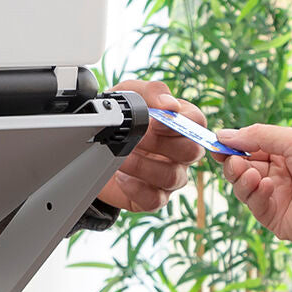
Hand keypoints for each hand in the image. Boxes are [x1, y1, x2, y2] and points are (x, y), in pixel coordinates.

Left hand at [97, 80, 204, 212]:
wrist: (93, 145)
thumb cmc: (120, 118)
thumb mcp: (129, 94)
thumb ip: (151, 92)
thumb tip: (170, 104)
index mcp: (181, 124)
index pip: (197, 123)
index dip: (179, 123)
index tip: (154, 121)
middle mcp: (181, 151)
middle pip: (192, 152)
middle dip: (159, 144)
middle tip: (133, 138)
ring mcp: (170, 175)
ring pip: (172, 177)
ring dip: (142, 165)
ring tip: (121, 157)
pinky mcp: (154, 196)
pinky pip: (155, 199)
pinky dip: (136, 188)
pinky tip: (121, 177)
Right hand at [216, 123, 291, 256]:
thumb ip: (258, 135)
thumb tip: (223, 135)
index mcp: (283, 154)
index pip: (248, 147)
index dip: (231, 145)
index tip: (215, 142)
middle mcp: (276, 173)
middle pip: (238, 166)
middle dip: (231, 161)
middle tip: (232, 160)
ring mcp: (272, 195)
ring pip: (240, 184)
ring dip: (240, 177)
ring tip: (252, 175)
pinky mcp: (271, 216)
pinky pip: (251, 202)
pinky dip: (254, 192)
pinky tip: (267, 187)